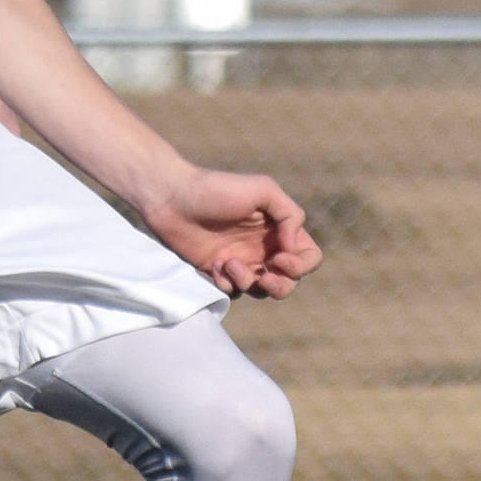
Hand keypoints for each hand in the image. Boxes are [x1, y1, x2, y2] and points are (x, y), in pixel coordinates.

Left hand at [145, 168, 322, 299]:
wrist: (172, 198)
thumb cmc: (217, 189)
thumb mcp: (263, 189)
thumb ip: (290, 214)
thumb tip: (292, 247)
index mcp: (279, 228)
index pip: (309, 256)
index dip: (301, 264)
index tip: (279, 256)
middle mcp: (264, 247)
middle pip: (290, 281)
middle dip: (282, 284)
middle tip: (265, 275)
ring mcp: (242, 260)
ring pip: (262, 291)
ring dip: (251, 282)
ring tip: (229, 264)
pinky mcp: (219, 270)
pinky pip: (234, 291)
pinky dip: (228, 284)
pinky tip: (215, 265)